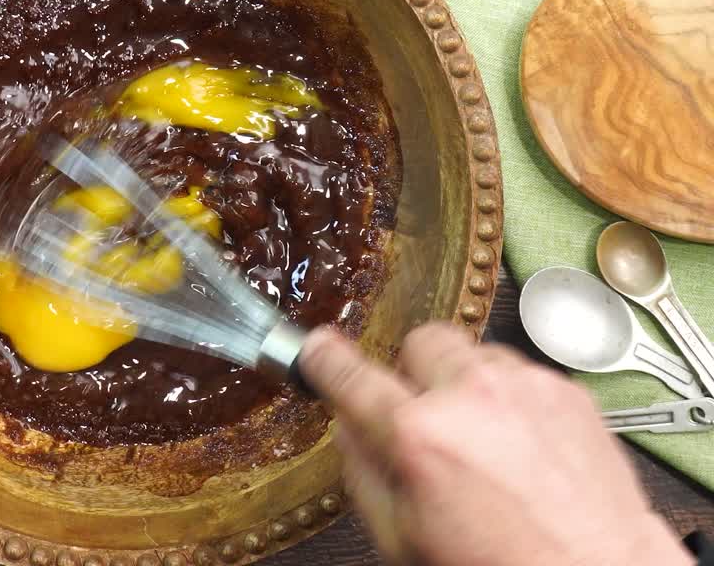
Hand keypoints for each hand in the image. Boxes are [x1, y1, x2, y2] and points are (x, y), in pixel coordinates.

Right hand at [299, 322, 692, 565]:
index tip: (318, 350)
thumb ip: (363, 472)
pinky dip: (511, 400)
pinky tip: (518, 444)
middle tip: (423, 414)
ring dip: (466, 386)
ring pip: (473, 354)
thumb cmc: (500, 564)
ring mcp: (525, 387)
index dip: (325, 361)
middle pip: (420, 341)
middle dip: (414, 373)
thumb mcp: (401, 537)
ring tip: (481, 438)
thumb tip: (349, 427)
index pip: (351, 376)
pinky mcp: (567, 390)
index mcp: (419, 435)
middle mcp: (472, 396)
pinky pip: (521, 374)